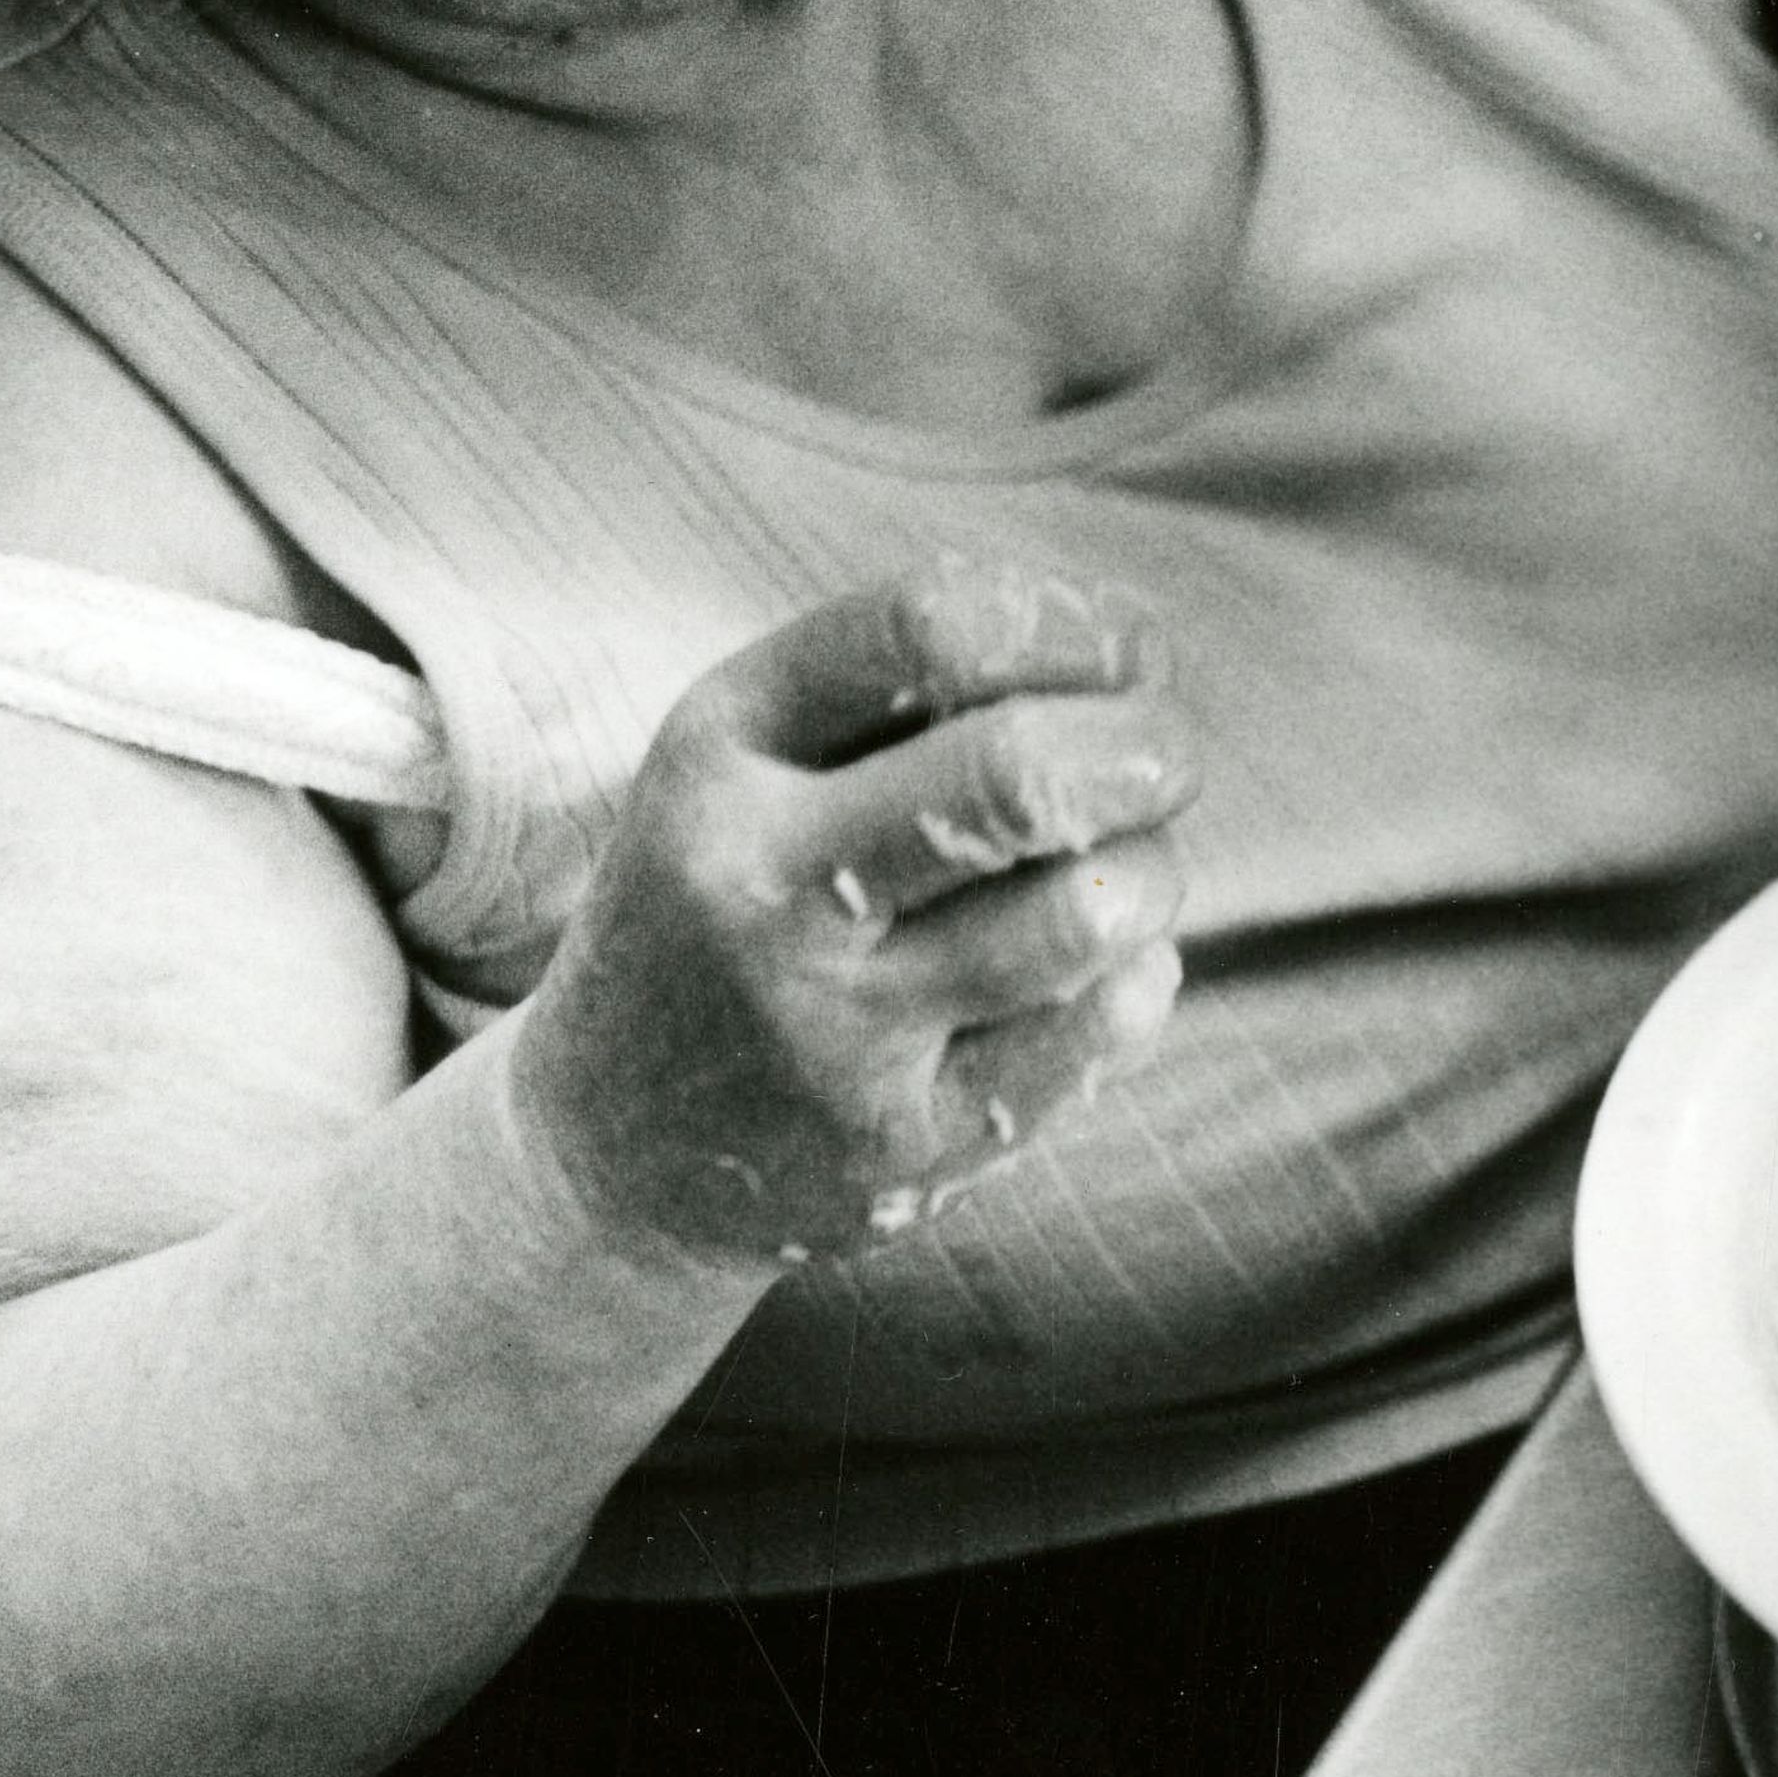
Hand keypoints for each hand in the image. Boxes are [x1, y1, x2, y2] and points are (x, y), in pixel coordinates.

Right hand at [504, 565, 1201, 1270]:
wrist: (607, 1150)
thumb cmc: (735, 900)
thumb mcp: (752, 764)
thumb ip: (914, 687)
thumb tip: (1136, 653)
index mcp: (717, 755)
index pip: (927, 628)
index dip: (1076, 622)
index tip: (1135, 647)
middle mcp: (759, 891)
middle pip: (1015, 774)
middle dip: (1143, 746)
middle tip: (1169, 754)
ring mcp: (827, 1036)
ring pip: (1078, 915)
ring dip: (1150, 870)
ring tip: (1126, 870)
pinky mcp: (900, 1154)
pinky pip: (1093, 1036)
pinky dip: (1136, 979)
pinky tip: (1097, 972)